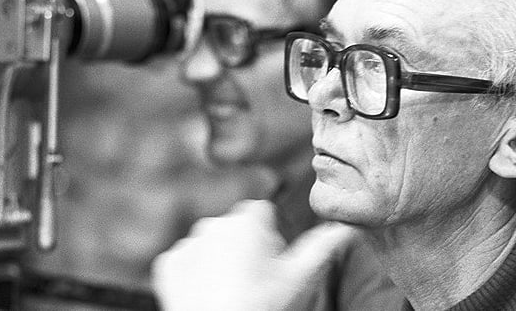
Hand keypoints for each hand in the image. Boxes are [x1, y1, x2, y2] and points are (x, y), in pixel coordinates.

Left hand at [151, 199, 357, 310]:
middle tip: (255, 284)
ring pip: (210, 244)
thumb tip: (349, 227)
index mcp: (247, 219)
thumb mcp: (300, 279)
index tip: (274, 264)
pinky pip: (184, 262)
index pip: (263, 213)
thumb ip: (323, 246)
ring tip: (231, 293)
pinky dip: (193, 275)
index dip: (271, 238)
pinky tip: (207, 295)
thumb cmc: (262, 307)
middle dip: (244, 248)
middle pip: (236, 228)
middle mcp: (213, 223)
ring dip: (219, 260)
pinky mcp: (166, 265)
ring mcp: (187, 244)